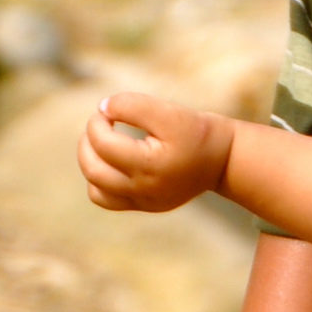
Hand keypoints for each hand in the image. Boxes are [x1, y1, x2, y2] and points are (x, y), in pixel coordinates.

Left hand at [79, 91, 233, 213]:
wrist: (223, 160)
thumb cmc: (197, 132)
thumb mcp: (169, 112)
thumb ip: (133, 106)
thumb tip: (102, 108)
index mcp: (151, 166)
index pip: (103, 144)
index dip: (98, 120)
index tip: (110, 108)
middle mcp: (145, 190)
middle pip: (93, 170)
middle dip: (87, 141)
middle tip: (100, 123)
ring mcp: (145, 202)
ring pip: (95, 190)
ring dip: (90, 162)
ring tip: (103, 142)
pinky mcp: (146, 205)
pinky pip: (107, 200)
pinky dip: (100, 181)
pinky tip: (112, 161)